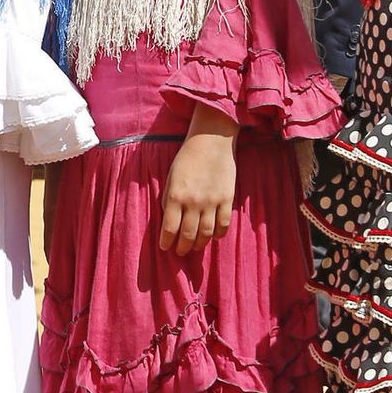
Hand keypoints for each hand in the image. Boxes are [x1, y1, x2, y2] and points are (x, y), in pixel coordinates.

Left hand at [159, 128, 236, 255]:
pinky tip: (214, 236)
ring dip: (199, 244)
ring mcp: (211, 201)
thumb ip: (169, 198)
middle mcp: (193, 202)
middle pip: (187, 235)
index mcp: (175, 196)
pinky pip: (223, 224)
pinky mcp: (226, 198)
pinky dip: (218, 234)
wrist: (211, 140)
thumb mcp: (170, 176)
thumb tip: (169, 219)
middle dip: (182, 247)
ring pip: (206, 233)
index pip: (169, 228)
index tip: (165, 247)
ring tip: (195, 247)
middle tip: (180, 252)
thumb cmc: (187, 157)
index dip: (166, 242)